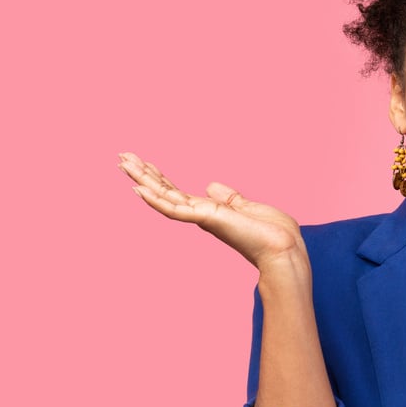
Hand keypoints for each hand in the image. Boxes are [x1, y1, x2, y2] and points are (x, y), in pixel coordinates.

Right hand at [118, 152, 306, 271]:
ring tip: (123, 163)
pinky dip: (156, 200)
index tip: (143, 162)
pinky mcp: (207, 220)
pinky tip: (139, 189)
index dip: (159, 177)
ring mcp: (201, 218)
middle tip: (121, 157)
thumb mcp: (247, 207)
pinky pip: (176, 210)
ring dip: (143, 180)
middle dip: (143, 175)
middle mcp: (200, 215)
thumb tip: (211, 186)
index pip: (176, 192)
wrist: (283, 249)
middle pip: (164, 192)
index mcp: (209, 211)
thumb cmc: (271, 232)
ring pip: (164, 197)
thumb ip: (228, 198)